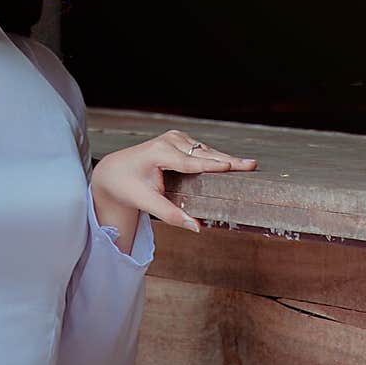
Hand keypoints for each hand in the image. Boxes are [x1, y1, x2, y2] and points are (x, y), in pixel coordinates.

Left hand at [91, 129, 257, 234]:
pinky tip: (230, 165)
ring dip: (224, 158)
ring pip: (206, 150)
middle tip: (252, 165)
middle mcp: (169, 140)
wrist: (113, 172)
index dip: (213, 165)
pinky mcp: (179, 140)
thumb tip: (196, 227)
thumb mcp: (146, 203)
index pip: (192, 161)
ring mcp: (175, 138)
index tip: (234, 166)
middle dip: (228, 160)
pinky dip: (216, 157)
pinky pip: (202, 150)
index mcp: (160, 152)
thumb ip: (171, 214)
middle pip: (204, 153)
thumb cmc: (128, 186)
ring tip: (247, 166)